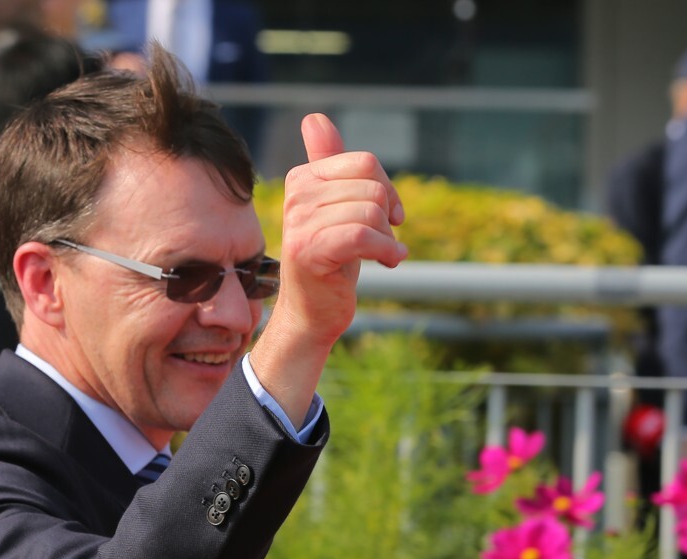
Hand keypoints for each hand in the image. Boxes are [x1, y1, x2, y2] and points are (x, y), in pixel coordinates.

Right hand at [274, 114, 406, 347]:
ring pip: (371, 211)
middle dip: (388, 216)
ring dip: (388, 238)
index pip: (365, 162)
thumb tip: (314, 118)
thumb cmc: (330, 258)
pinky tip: (390, 262)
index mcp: (302, 177)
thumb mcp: (335, 206)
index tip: (388, 215)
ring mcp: (299, 223)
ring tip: (382, 254)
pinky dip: (386, 252)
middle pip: (371, 186)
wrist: (312, 311)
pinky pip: (363, 236)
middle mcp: (296, 195)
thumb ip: (328, 162)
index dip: (387, 189)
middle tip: (383, 240)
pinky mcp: (309, 251)